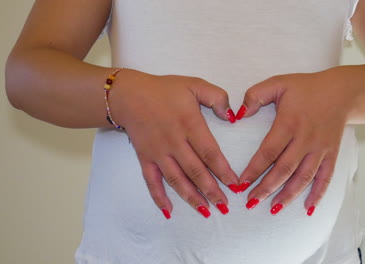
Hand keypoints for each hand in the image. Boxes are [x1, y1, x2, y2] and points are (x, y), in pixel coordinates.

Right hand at [110, 69, 238, 218]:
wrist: (128, 95)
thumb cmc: (164, 90)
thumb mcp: (194, 84)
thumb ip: (217, 97)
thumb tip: (231, 116)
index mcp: (190, 124)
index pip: (210, 153)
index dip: (223, 171)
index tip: (235, 185)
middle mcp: (174, 142)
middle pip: (196, 171)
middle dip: (212, 191)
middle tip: (225, 206)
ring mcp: (158, 153)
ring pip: (177, 180)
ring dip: (192, 198)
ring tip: (206, 211)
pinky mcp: (145, 158)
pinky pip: (152, 181)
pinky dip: (159, 197)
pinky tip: (169, 211)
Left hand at [236, 70, 354, 214]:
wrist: (342, 92)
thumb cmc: (306, 88)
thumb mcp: (278, 83)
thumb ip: (256, 95)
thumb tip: (239, 114)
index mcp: (289, 123)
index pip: (268, 152)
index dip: (254, 169)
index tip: (241, 183)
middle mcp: (305, 139)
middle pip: (284, 170)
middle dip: (266, 188)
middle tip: (251, 202)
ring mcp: (320, 149)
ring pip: (303, 178)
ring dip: (288, 196)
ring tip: (273, 209)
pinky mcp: (332, 155)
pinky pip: (325, 178)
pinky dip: (317, 194)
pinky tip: (307, 208)